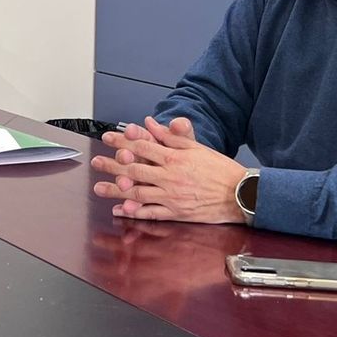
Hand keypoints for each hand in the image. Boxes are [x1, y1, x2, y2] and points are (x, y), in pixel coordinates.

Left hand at [91, 116, 245, 224]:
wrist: (240, 193)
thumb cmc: (220, 169)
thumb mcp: (197, 147)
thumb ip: (171, 136)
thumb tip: (151, 124)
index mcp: (174, 158)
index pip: (142, 147)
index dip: (122, 141)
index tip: (108, 138)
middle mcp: (169, 177)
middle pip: (133, 169)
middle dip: (111, 165)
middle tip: (95, 162)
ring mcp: (171, 196)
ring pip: (137, 192)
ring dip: (115, 190)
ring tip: (98, 187)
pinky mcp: (176, 212)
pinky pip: (150, 212)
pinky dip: (133, 211)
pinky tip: (120, 209)